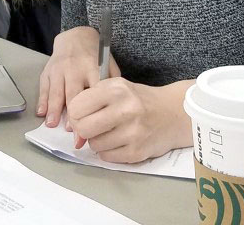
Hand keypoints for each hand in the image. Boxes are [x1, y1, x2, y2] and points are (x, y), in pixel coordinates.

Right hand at [36, 26, 118, 128]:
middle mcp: (74, 68)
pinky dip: (42, 101)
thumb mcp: (109, 64)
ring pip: (56, 91)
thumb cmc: (95, 55)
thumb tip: (113, 109)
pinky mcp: (47, 70)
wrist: (76, 36)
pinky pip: (44, 87)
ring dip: (54, 110)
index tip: (94, 127)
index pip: (93, 92)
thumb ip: (111, 83)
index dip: (94, 111)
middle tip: (74, 135)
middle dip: (73, 116)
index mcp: (93, 67)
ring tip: (53, 125)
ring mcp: (59, 69)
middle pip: (73, 95)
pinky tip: (42, 114)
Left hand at [67, 78, 190, 162]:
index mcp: (116, 90)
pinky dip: (108, 151)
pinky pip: (107, 157)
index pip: (77, 106)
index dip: (75, 113)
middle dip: (83, 129)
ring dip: (97, 141)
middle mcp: (126, 109)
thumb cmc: (139, 99)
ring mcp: (133, 132)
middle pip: (83, 128)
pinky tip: (118, 141)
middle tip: (91, 127)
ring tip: (109, 132)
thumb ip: (93, 98)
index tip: (82, 114)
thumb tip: (70, 121)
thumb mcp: (117, 86)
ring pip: (94, 145)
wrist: (173, 113)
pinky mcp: (137, 151)